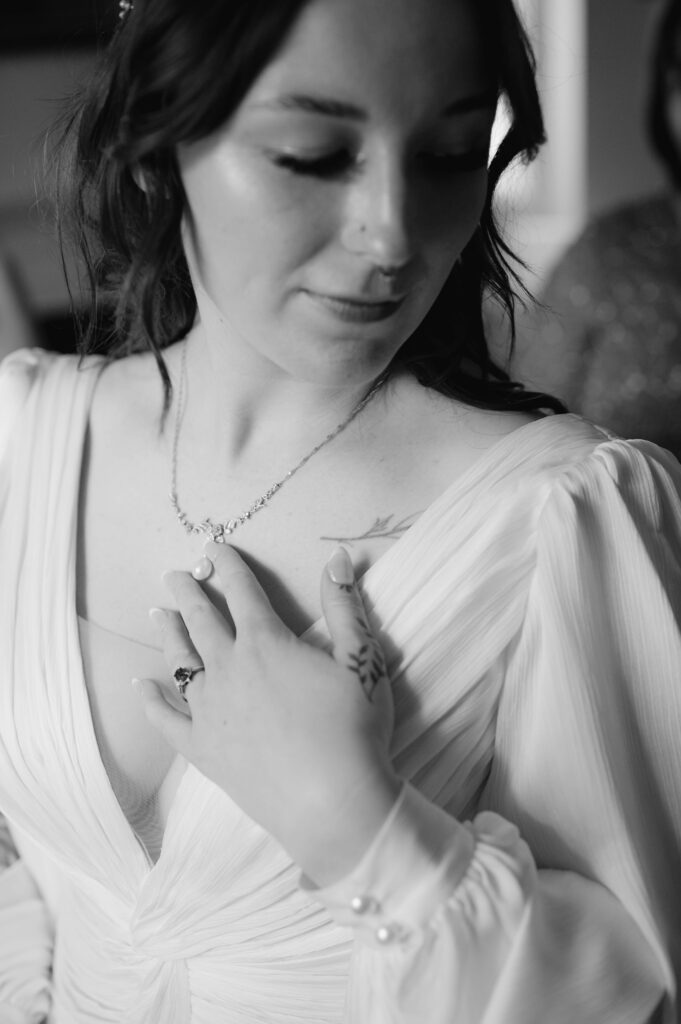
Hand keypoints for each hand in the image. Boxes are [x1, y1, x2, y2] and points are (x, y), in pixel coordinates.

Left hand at [134, 544, 400, 883]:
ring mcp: (209, 710)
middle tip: (173, 574)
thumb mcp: (362, 659)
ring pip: (180, 661)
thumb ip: (344, 606)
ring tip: (156, 613)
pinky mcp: (202, 749)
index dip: (228, 564)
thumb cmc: (353, 728)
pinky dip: (151, 700)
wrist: (331, 802)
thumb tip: (335, 558)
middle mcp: (228, 669)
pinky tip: (142, 686)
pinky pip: (166, 719)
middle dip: (187, 592)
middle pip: (201, 620)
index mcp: (266, 642)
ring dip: (168, 634)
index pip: (242, 590)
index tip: (213, 546)